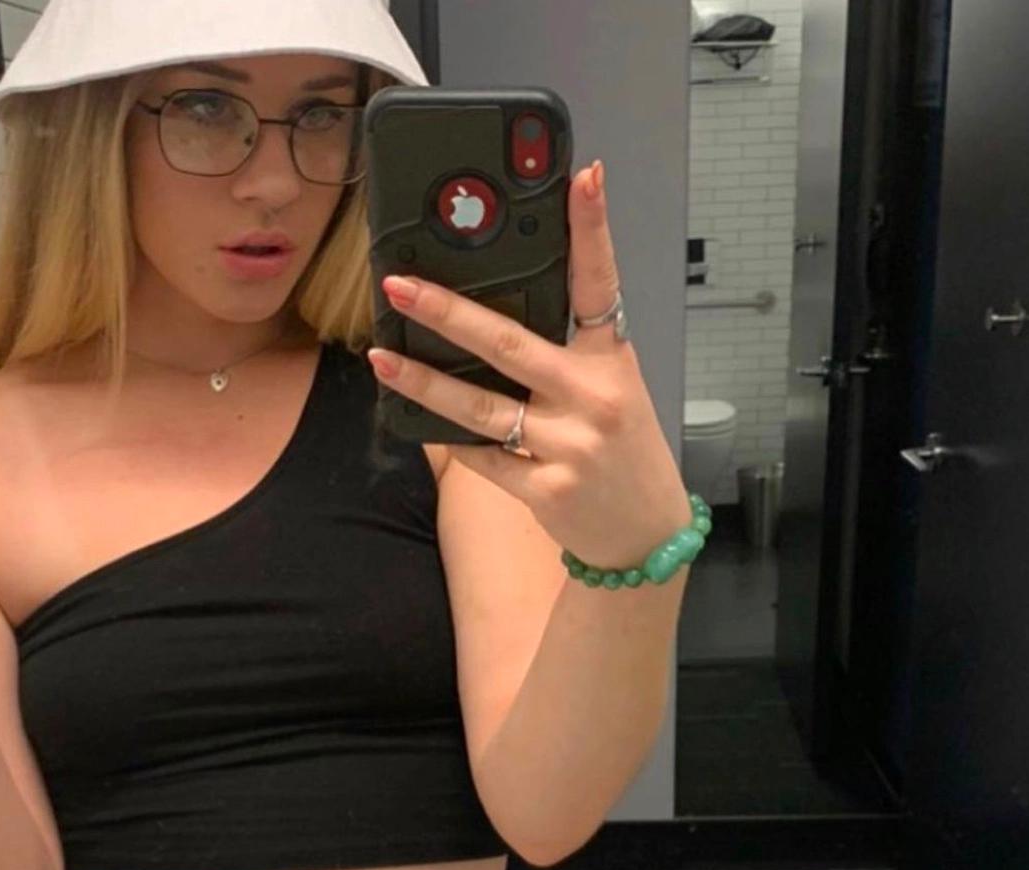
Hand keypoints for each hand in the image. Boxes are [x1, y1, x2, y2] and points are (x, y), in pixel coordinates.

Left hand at [367, 158, 693, 568]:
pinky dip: (449, 437)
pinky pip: (481, 457)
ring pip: (479, 407)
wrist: (645, 534)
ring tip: (382, 357)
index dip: (592, 228)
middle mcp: (592, 398)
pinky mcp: (545, 488)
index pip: (601, 283)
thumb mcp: (613, 389)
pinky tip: (417, 416)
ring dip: (423, 380)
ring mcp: (568, 446)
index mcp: (612, 362)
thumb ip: (569, 352)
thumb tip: (492, 315)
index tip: (581, 176)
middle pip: (509, 344)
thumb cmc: (624, 453)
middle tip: (399, 286)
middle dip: (448, 312)